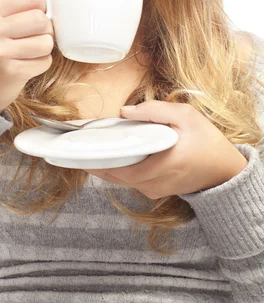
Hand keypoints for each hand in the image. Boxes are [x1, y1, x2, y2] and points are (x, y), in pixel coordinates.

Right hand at [0, 0, 53, 113]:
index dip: (42, 4)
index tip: (37, 13)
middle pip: (41, 19)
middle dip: (46, 28)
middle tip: (37, 35)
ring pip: (46, 42)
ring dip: (45, 47)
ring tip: (32, 50)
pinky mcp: (10, 72)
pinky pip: (44, 62)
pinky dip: (42, 63)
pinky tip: (28, 64)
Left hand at [83, 101, 247, 198]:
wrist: (225, 171)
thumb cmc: (207, 141)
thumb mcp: (185, 116)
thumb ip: (154, 111)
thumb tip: (124, 112)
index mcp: (159, 166)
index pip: (119, 168)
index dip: (97, 159)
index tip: (79, 149)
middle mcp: (153, 184)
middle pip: (115, 175)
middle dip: (95, 161)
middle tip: (77, 146)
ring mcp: (153, 190)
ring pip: (121, 180)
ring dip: (105, 165)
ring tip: (88, 149)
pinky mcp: (155, 191)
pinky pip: (130, 181)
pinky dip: (118, 169)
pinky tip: (110, 155)